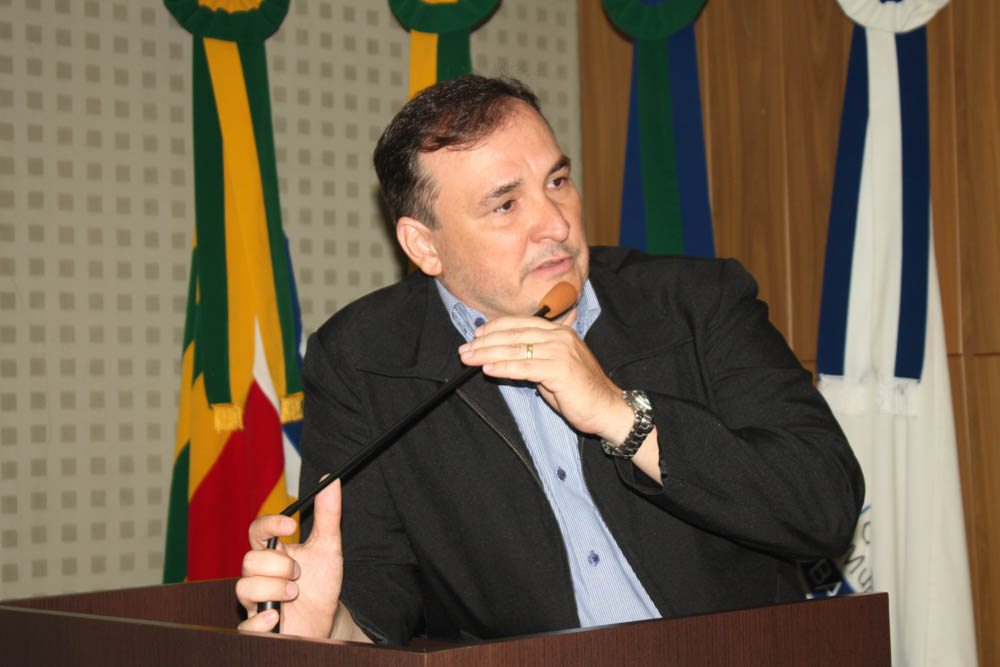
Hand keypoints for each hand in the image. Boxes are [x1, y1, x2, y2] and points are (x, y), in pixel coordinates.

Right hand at [236, 479, 343, 637]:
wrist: (328, 618)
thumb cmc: (322, 581)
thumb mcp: (328, 546)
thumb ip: (328, 514)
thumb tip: (330, 479)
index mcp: (273, 552)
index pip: (257, 531)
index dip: (269, 525)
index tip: (291, 524)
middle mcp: (259, 575)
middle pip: (249, 561)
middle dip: (278, 565)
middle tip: (299, 574)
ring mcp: (255, 601)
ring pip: (245, 588)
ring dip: (274, 589)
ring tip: (295, 593)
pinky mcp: (258, 627)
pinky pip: (245, 626)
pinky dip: (260, 621)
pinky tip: (277, 617)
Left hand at [458, 313, 633, 442]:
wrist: (607, 408)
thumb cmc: (578, 391)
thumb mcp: (553, 367)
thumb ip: (533, 356)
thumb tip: (503, 354)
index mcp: (559, 332)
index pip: (521, 323)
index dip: (495, 327)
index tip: (476, 334)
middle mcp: (560, 337)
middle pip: (515, 334)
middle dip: (485, 342)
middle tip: (465, 349)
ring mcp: (561, 351)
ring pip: (516, 349)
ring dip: (488, 354)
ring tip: (469, 358)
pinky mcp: (560, 370)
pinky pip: (525, 367)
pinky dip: (504, 367)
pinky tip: (487, 369)